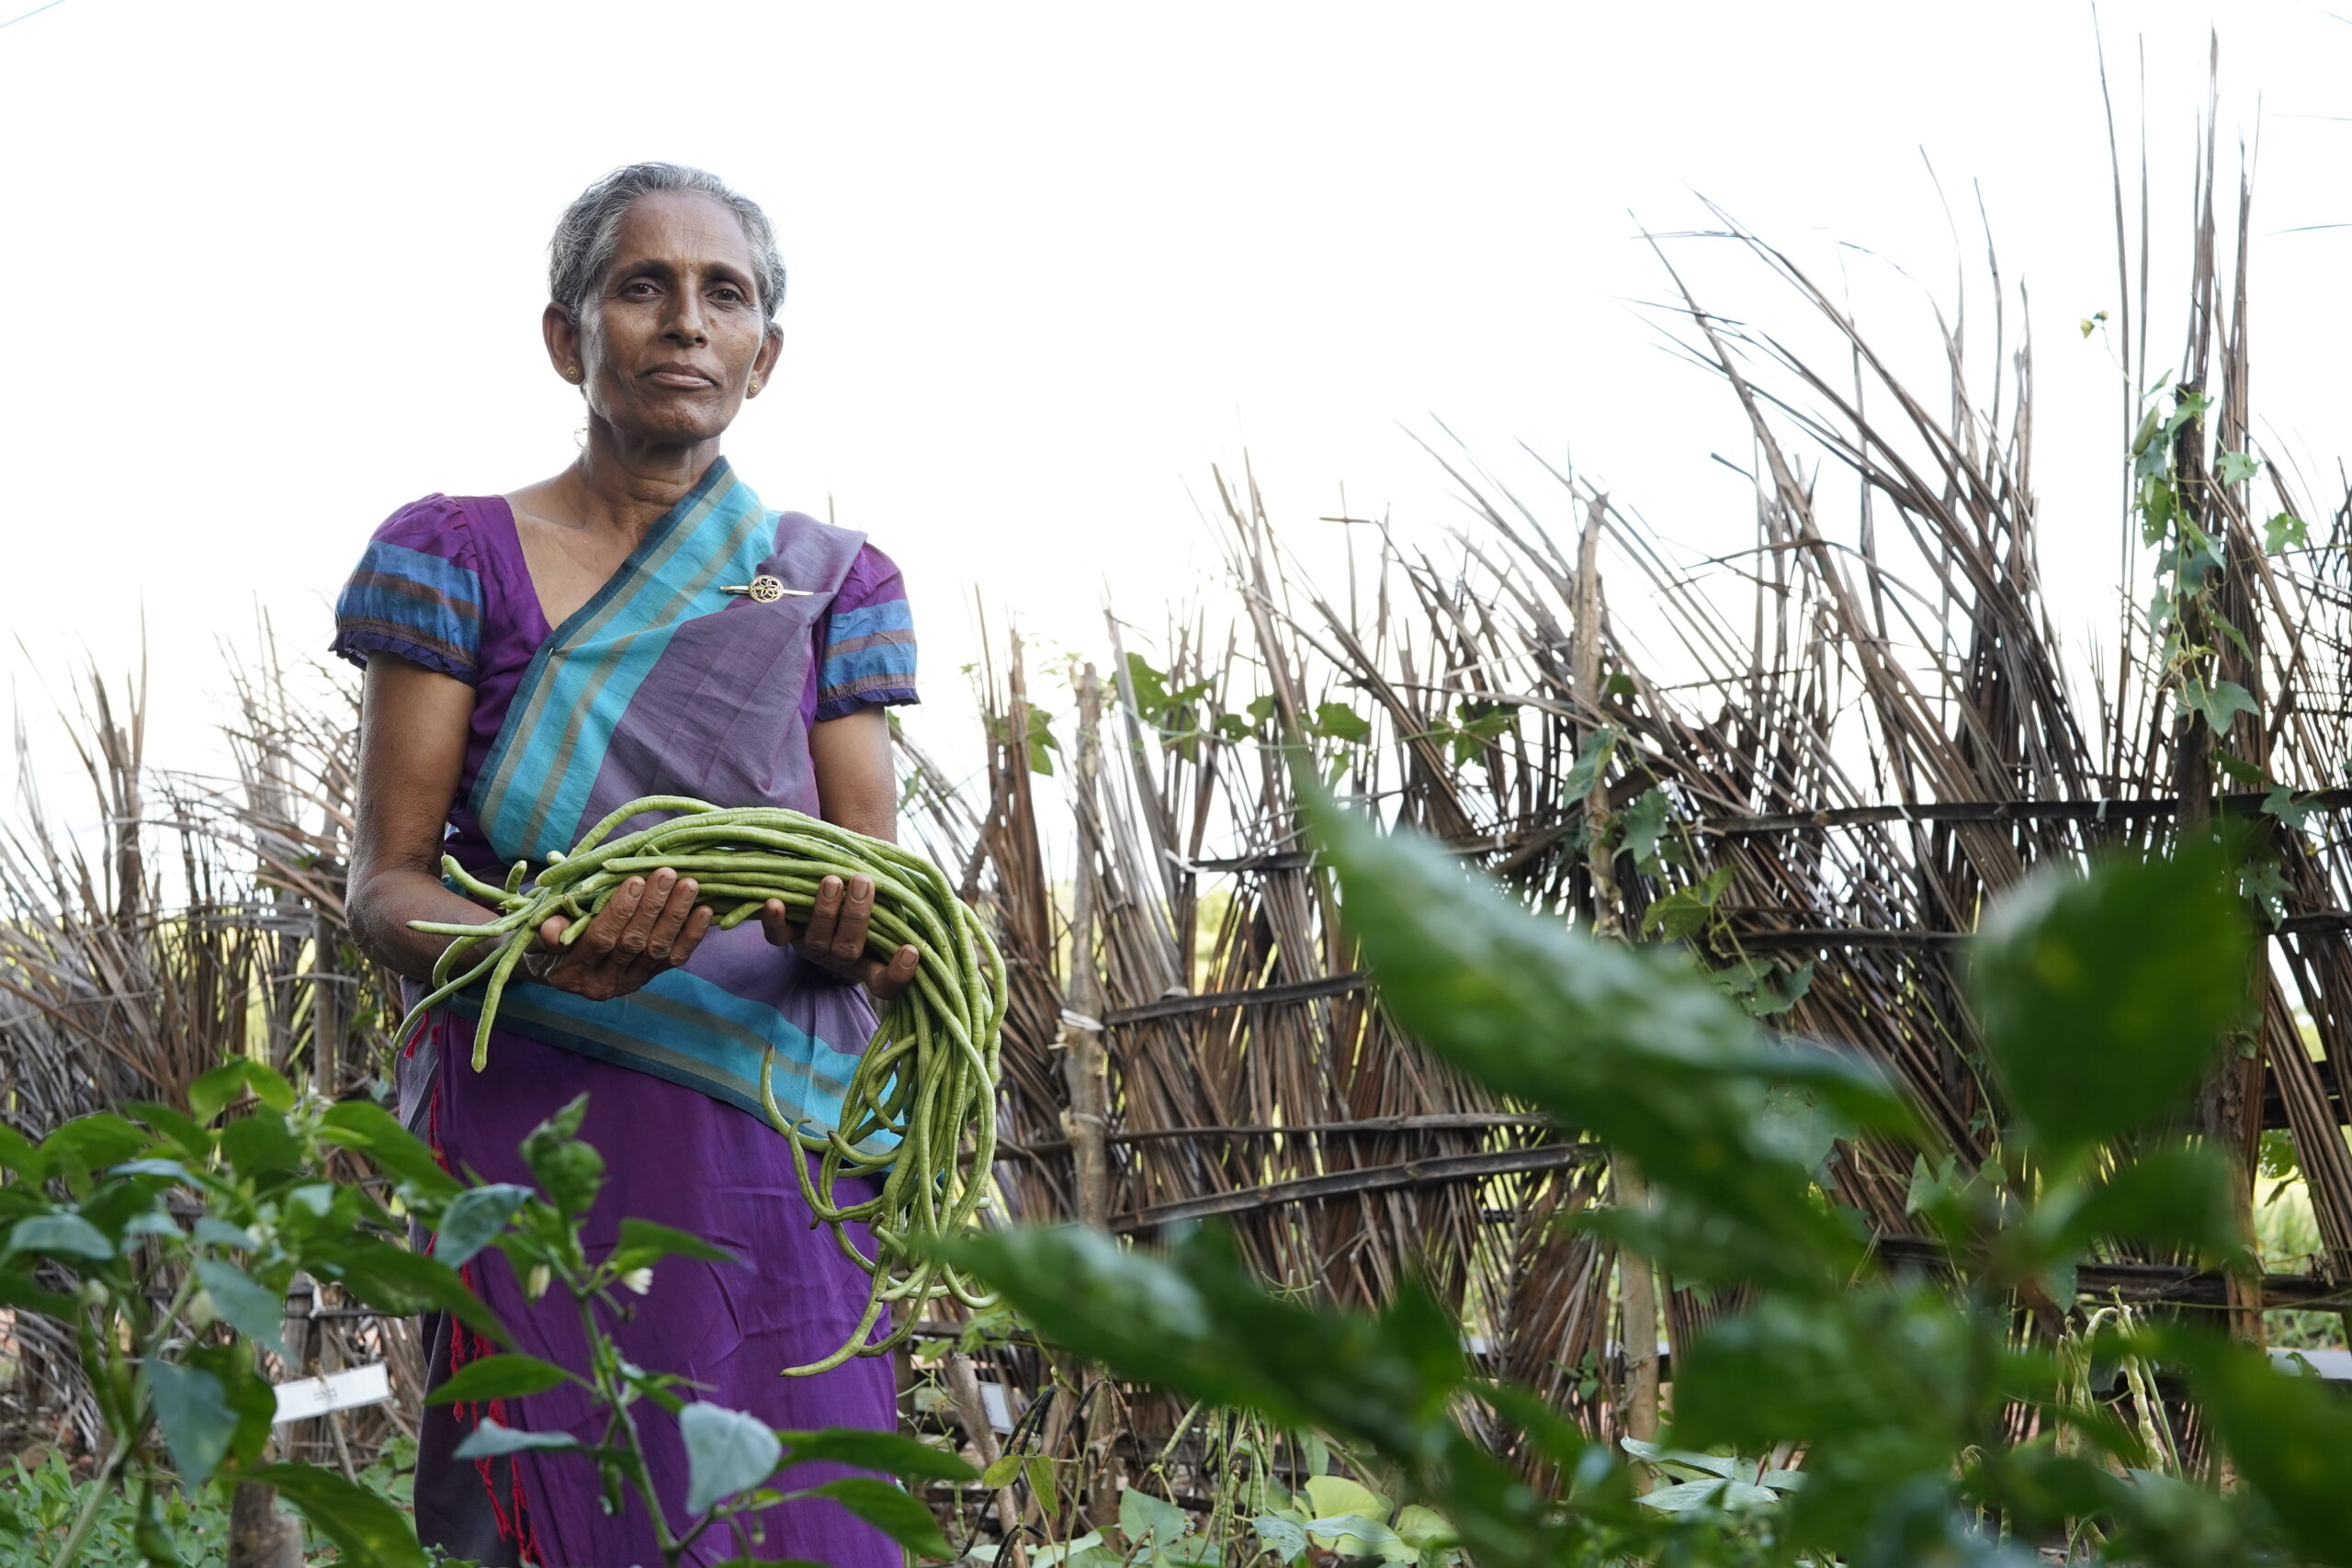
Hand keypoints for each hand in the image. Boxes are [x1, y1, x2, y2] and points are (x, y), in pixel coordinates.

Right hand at [521, 868, 713, 1001]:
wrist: (557, 969)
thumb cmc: (546, 942)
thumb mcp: (538, 935)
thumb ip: (549, 930)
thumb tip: (553, 928)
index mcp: (573, 972)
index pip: (601, 940)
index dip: (619, 911)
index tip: (634, 880)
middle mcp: (603, 984)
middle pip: (634, 943)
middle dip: (653, 907)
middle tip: (667, 873)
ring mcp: (630, 982)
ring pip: (658, 950)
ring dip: (676, 916)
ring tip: (689, 885)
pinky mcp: (650, 977)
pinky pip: (675, 958)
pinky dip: (691, 935)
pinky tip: (704, 910)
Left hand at [759, 874, 919, 1000]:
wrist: (835, 895)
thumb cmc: (873, 903)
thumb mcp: (892, 910)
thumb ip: (903, 905)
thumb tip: (925, 889)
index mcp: (872, 963)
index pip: (888, 982)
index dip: (900, 974)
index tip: (912, 951)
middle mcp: (843, 961)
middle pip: (848, 951)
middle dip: (856, 917)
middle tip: (864, 882)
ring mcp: (814, 950)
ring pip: (817, 941)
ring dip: (824, 911)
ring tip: (832, 881)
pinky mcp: (789, 938)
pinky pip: (777, 937)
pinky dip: (774, 921)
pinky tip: (773, 902)